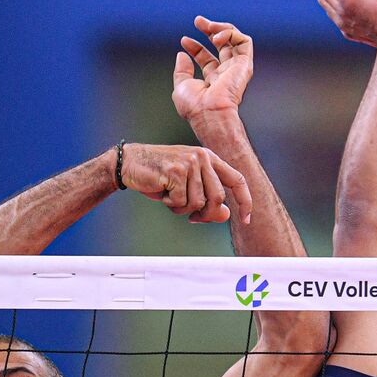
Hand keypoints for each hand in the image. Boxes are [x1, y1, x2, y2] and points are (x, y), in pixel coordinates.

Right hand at [118, 143, 252, 223]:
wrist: (129, 163)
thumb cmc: (159, 176)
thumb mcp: (187, 189)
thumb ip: (208, 200)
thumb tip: (226, 214)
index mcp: (209, 158)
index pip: (237, 179)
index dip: (244, 201)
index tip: (246, 219)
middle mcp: (202, 157)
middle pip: (217, 197)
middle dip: (206, 214)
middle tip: (194, 219)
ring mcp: (190, 163)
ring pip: (198, 202)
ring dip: (182, 208)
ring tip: (170, 197)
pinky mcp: (176, 171)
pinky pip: (181, 202)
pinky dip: (170, 204)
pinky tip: (162, 193)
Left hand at [172, 16, 253, 123]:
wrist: (210, 113)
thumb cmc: (195, 107)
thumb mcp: (181, 86)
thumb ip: (182, 70)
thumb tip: (182, 55)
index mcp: (213, 80)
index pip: (207, 58)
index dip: (196, 46)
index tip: (184, 40)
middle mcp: (226, 73)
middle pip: (223, 46)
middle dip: (211, 29)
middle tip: (198, 21)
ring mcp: (237, 68)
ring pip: (235, 40)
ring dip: (221, 28)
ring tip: (208, 27)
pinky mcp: (245, 64)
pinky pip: (244, 41)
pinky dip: (230, 33)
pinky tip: (216, 37)